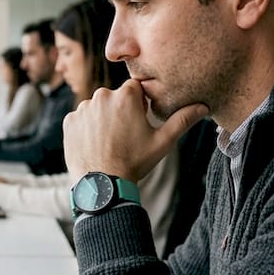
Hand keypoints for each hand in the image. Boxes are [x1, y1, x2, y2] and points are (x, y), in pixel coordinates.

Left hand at [63, 79, 208, 181]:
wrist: (102, 184)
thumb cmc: (134, 162)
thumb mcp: (163, 142)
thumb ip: (182, 120)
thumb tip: (204, 106)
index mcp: (126, 95)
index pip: (136, 90)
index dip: (140, 106)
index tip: (140, 122)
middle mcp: (101, 95)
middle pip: (115, 98)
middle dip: (120, 111)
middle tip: (125, 136)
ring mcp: (83, 108)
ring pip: (97, 108)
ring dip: (103, 119)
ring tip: (110, 142)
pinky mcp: (69, 121)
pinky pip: (81, 119)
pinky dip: (87, 129)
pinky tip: (95, 145)